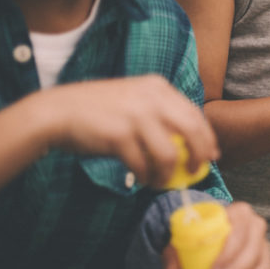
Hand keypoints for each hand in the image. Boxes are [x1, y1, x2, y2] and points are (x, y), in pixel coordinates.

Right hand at [42, 76, 217, 187]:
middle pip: (192, 130)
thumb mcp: (134, 100)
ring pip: (170, 153)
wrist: (57, 111)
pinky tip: (142, 179)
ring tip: (161, 181)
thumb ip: (160, 114)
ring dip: (168, 173)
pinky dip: (146, 176)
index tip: (211, 154)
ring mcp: (136, 115)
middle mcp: (152, 98)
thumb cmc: (98, 110)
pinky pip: (143, 164)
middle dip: (199, 155)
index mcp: (158, 87)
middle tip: (195, 171)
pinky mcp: (120, 135)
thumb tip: (188, 144)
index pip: (195, 113)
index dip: (207, 136)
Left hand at [162, 202, 269, 268]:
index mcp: (239, 213)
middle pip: (254, 250)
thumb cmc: (198, 239)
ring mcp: (264, 245)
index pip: (240, 231)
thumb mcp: (183, 242)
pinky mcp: (266, 263)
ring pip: (264, 266)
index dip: (229, 253)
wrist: (211, 240)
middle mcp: (256, 226)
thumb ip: (174, 255)